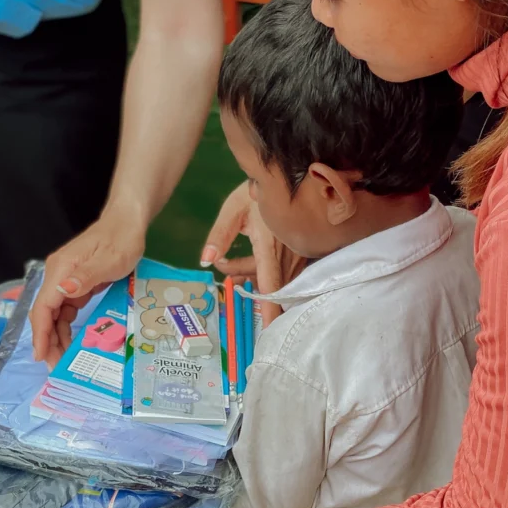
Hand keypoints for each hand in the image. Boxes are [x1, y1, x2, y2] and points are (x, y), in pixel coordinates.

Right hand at [30, 205, 145, 366]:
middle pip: (45, 313)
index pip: (44, 307)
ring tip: (62, 358)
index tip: (42, 355)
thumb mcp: (108, 260)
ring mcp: (66, 280)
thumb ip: (85, 276)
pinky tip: (70, 340)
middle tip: (55, 365)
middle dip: (47, 340)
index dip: (41, 333)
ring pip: (54, 314)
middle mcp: (58, 275)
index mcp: (61, 270)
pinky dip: (66, 326)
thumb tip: (63, 291)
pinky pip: (66, 309)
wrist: (126, 222)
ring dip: (56, 336)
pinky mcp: (76, 283)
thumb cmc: (121, 239)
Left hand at [201, 182, 305, 327]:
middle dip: (243, 278)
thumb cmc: (258, 190)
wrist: (288, 176)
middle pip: (266, 284)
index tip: (270, 332)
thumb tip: (205, 260)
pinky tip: (252, 254)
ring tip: (235, 253)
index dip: (270, 311)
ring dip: (252, 271)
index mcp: (269, 247)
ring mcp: (297, 255)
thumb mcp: (233, 210)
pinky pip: (282, 270)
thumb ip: (219, 236)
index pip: (270, 287)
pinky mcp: (302, 253)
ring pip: (273, 277)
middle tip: (224, 263)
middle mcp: (287, 256)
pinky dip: (265, 267)